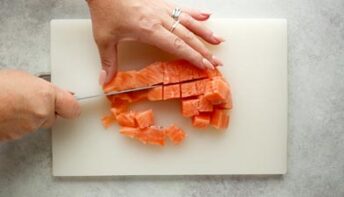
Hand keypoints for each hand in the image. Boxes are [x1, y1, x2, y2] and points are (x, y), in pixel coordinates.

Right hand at [0, 69, 79, 140]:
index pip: (73, 108)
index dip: (71, 106)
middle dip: (46, 109)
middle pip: (54, 116)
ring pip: (38, 123)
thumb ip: (46, 88)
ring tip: (14, 103)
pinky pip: (24, 129)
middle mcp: (41, 114)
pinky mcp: (16, 137)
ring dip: (31, 116)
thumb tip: (61, 94)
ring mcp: (29, 127)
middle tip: (31, 98)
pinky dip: (19, 123)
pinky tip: (8, 112)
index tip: (71, 103)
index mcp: (45, 96)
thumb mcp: (24, 78)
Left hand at [87, 0, 223, 83]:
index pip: (178, 46)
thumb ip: (108, 61)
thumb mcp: (104, 38)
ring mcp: (163, 9)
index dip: (193, 57)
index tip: (205, 66)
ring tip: (218, 40)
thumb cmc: (105, 11)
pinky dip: (196, 13)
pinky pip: (184, 9)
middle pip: (188, 37)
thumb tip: (105, 81)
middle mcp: (160, 19)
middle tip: (216, 62)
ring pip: (190, 22)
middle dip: (204, 51)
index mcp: (149, 30)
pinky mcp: (162, 2)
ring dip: (205, 32)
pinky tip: (207, 16)